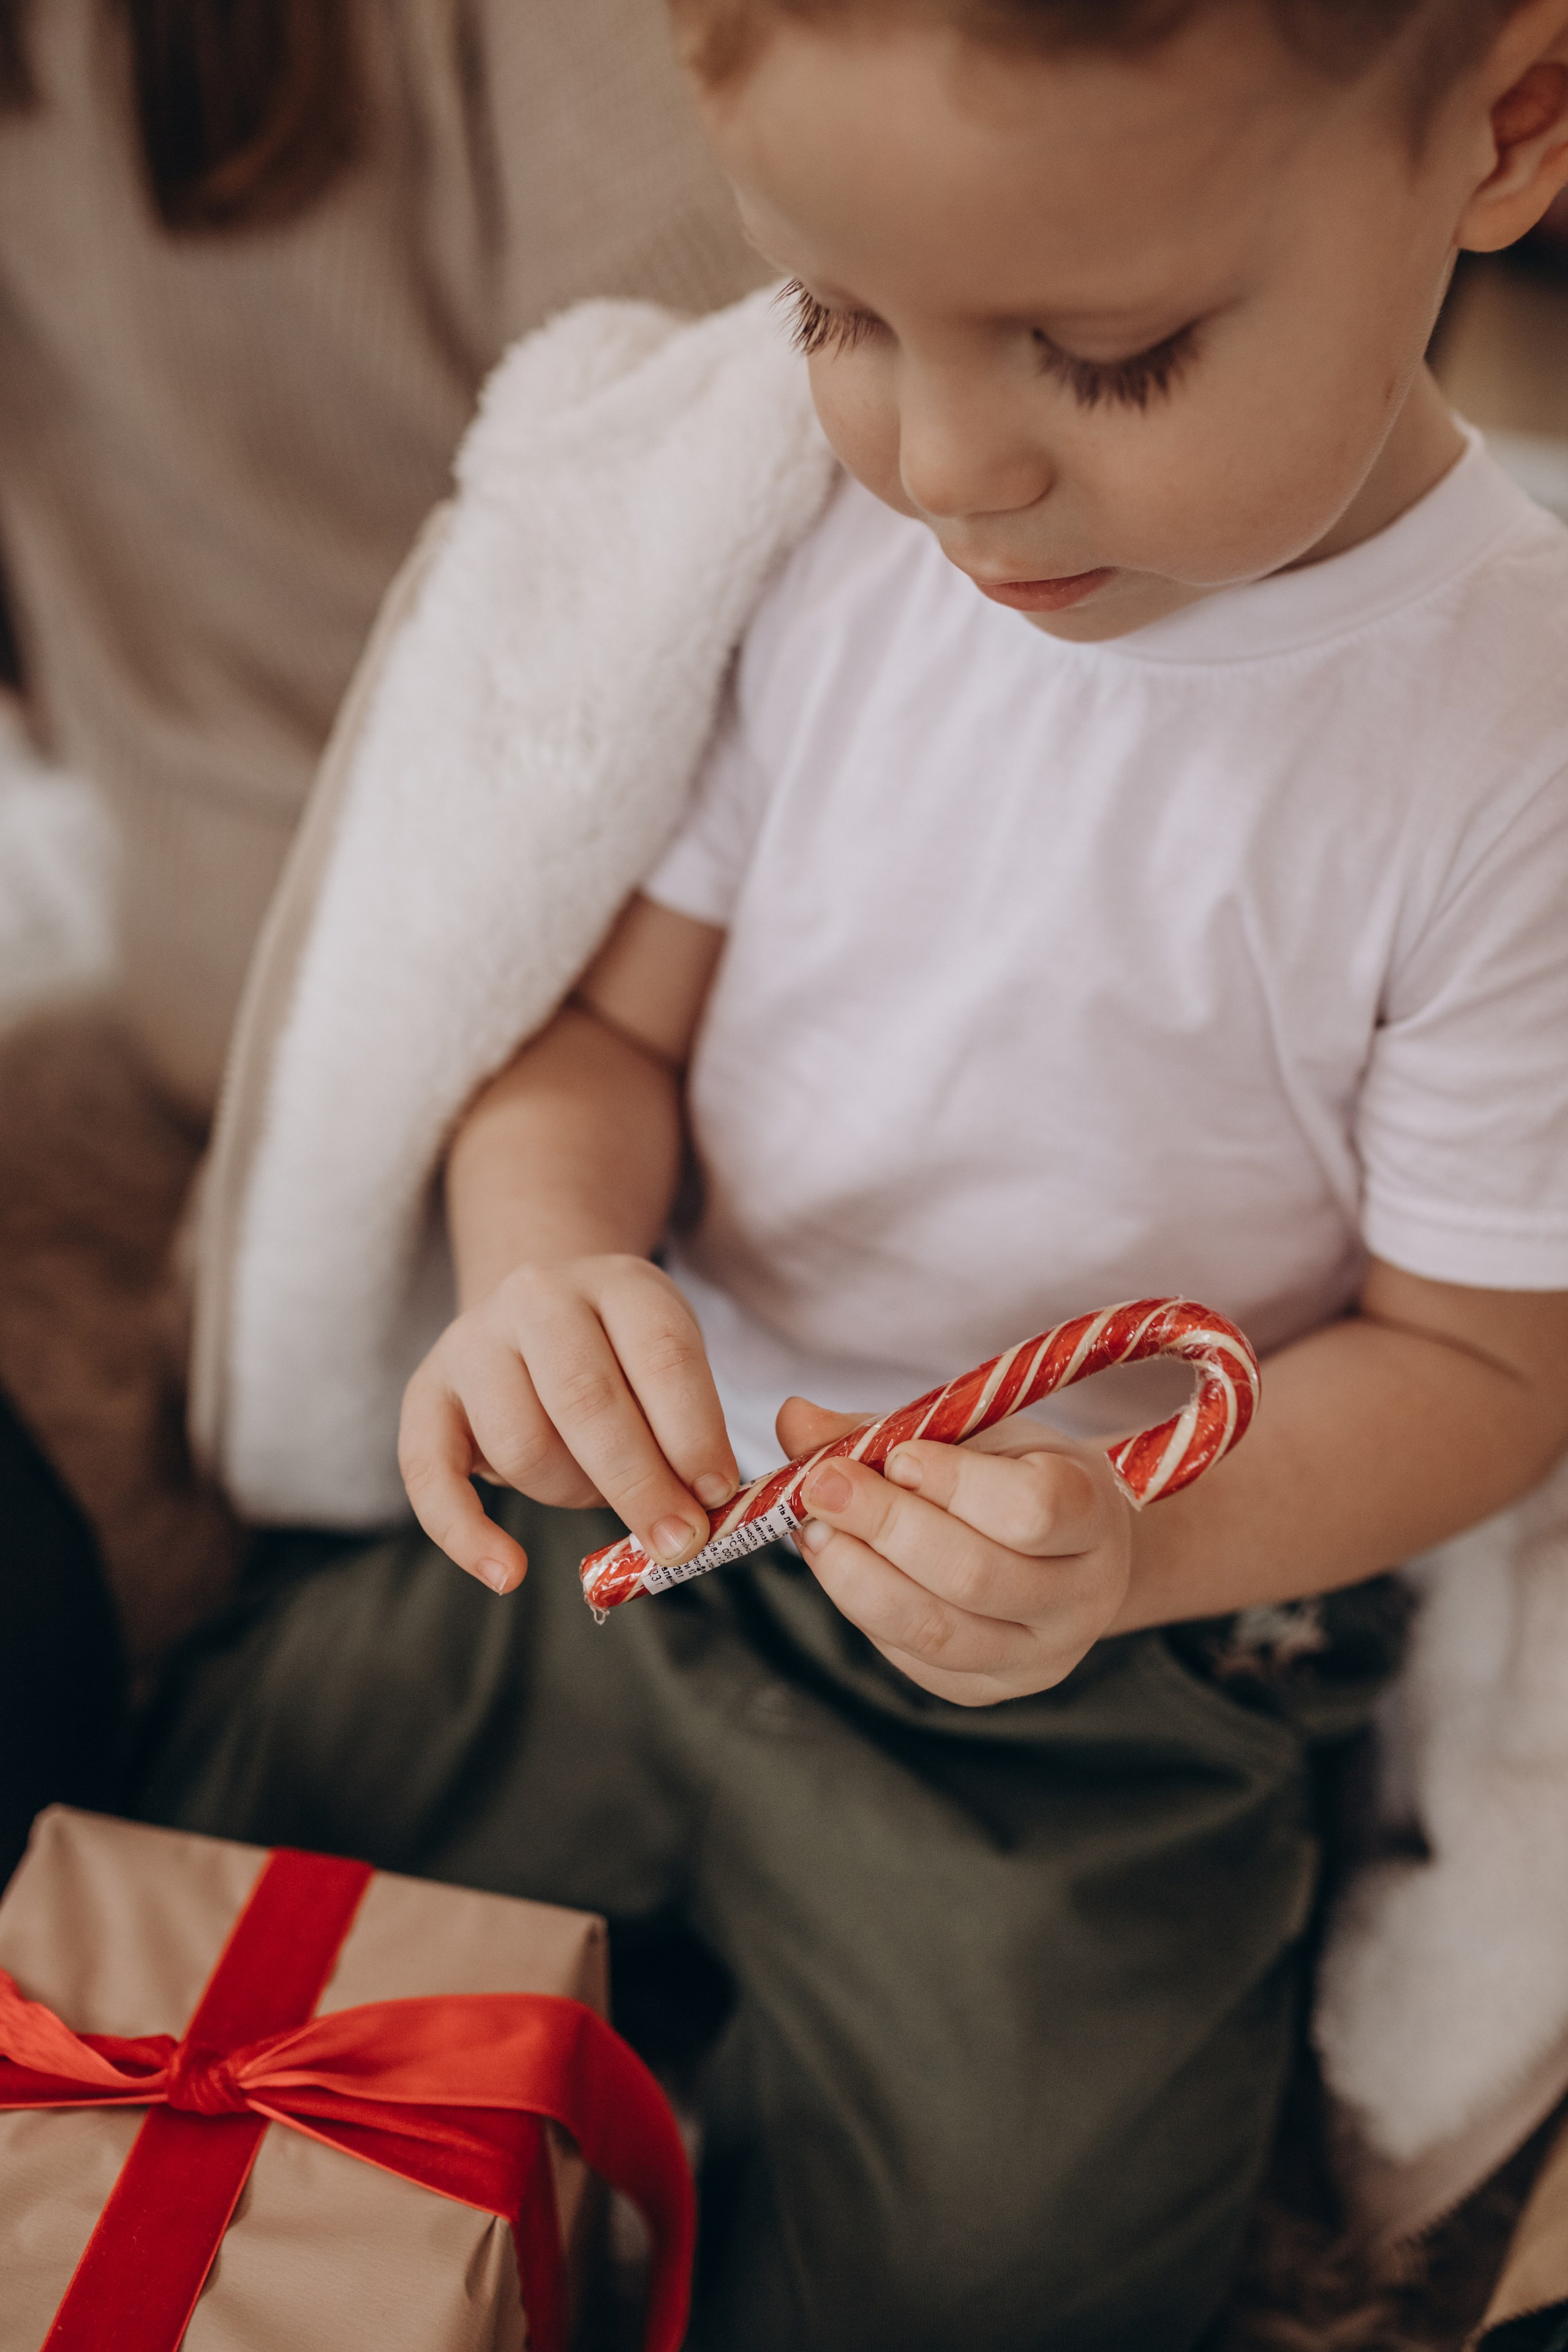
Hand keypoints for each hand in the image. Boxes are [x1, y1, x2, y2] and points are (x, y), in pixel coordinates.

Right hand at [399, 1256, 738, 1594]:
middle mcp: (539, 1297)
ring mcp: (473, 1340)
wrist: (538, 1315)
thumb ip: (689, 1427)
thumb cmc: (621, 1357)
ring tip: (597, 1494)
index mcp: (619, 1282)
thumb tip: (703, 1510)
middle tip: (679, 1541)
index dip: (694, 1433)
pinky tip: (508, 1574)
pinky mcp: (426, 1392)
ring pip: (522, 1443)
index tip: (717, 1496)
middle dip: (640, 1483)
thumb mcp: (668, 1364)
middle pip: (587, 1399)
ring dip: (571, 1493)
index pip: (662, 1355)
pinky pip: (430, 1473)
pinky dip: (467, 1534)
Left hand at [776, 1398, 1134, 1705]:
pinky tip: (834, 1562)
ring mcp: (1037, 1657)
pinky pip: (912, 1658)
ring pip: (935, 1630)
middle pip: (974, 1576)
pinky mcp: (987, 1690)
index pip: (1033, 1511)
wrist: (1063, 1548)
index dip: (957, 1485)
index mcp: (1095, 1517)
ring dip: (856, 1575)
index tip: (898, 1455)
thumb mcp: (977, 1433)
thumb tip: (792, 1419)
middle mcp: (1082, 1599)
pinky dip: (861, 1607)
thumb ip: (890, 1426)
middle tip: (822, 1485)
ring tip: (812, 1527)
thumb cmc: (1016, 1473)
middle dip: (884, 1526)